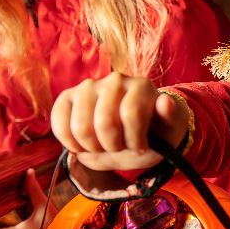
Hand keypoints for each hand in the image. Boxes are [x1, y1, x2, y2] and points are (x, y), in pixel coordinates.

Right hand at [50, 73, 187, 170]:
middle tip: (120, 147)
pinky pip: (59, 123)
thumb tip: (165, 101)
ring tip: (104, 146)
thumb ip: (170, 118)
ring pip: (81, 127)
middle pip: (104, 124)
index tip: (140, 148)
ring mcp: (88, 87)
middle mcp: (113, 80)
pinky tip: (83, 146)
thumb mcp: (168, 132)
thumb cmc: (152, 134)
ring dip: (93, 148)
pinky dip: (70, 143)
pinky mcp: (67, 97)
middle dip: (113, 146)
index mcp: (141, 86)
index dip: (134, 141)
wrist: (132, 133)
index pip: (131, 115)